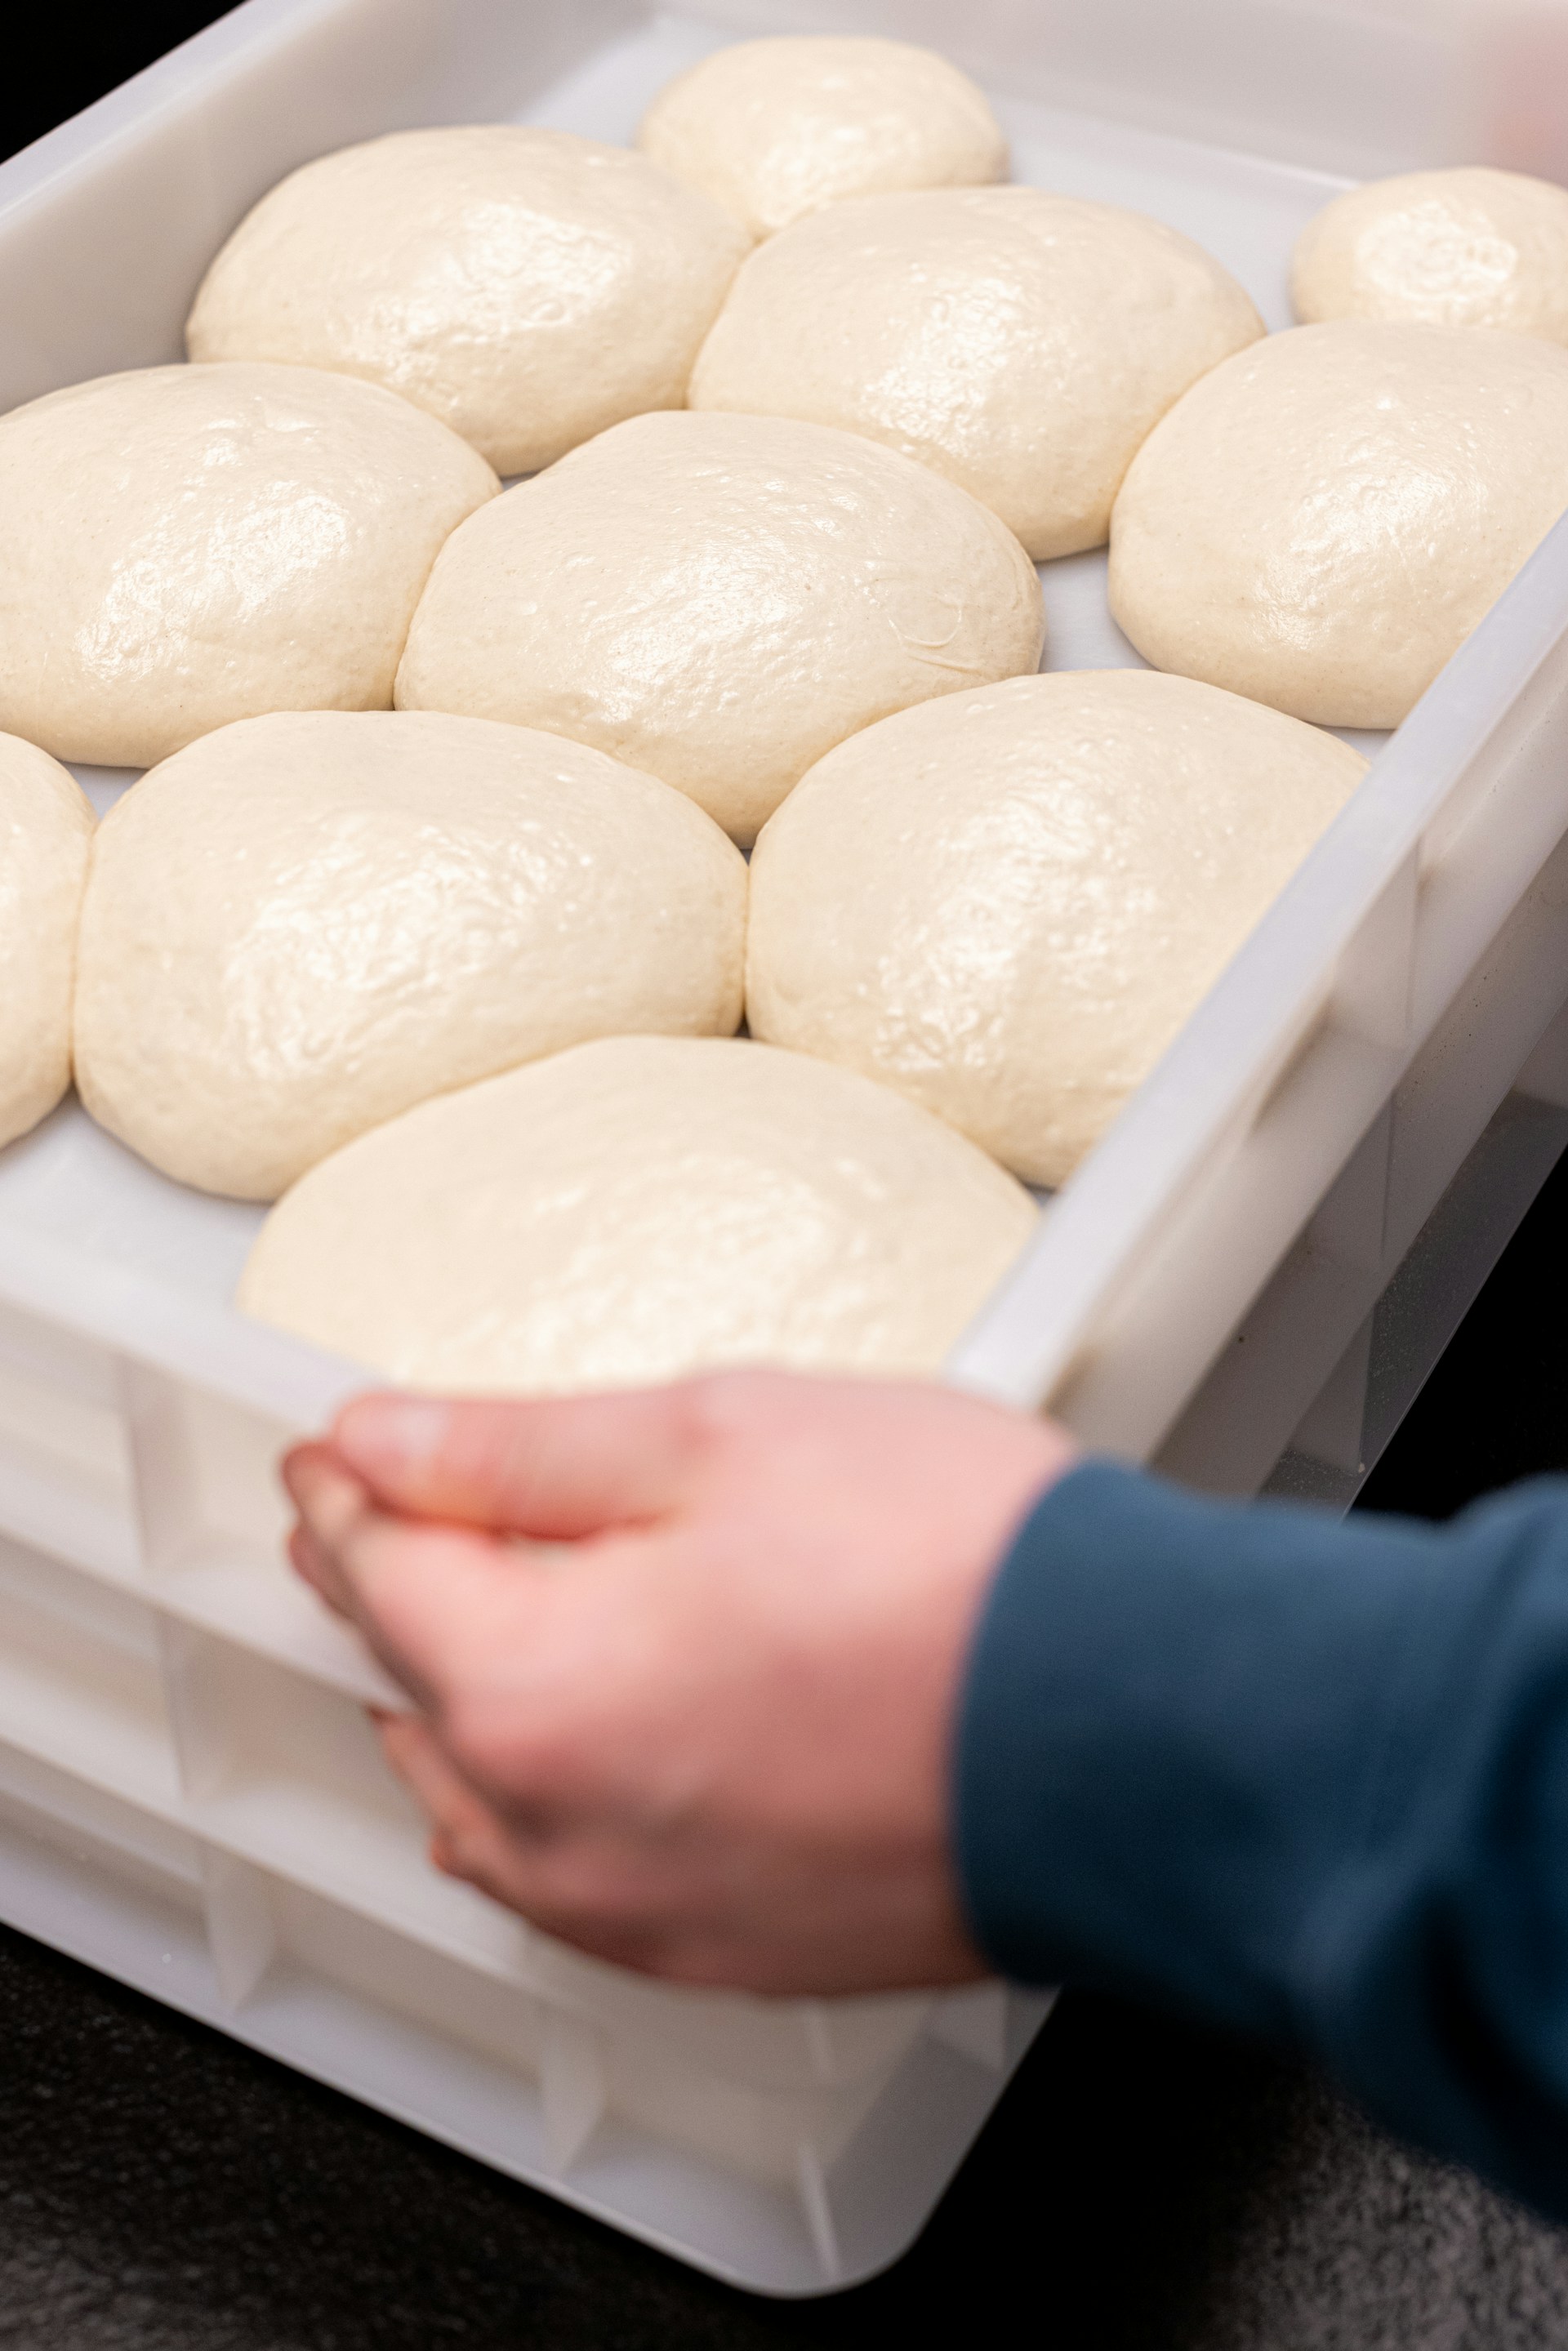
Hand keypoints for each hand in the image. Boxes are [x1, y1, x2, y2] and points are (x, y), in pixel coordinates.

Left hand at [282, 1370, 1077, 1995]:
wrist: (1148, 1728)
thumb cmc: (964, 1571)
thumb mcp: (719, 1433)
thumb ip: (521, 1449)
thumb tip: (380, 1441)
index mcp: (534, 1686)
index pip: (380, 1568)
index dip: (350, 1486)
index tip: (338, 1449)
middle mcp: (562, 1827)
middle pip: (419, 1685)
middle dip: (392, 1586)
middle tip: (374, 1518)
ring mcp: (643, 1907)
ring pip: (484, 1802)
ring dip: (456, 1705)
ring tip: (451, 1638)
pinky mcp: (728, 1949)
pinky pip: (573, 1881)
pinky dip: (541, 1807)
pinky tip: (561, 1766)